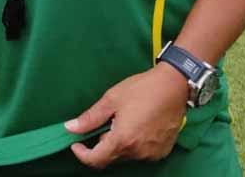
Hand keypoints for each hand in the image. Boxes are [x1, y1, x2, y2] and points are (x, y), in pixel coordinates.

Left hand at [65, 63, 189, 169]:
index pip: (95, 160)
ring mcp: (151, 153)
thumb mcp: (112, 99)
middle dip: (103, 143)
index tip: (76, 144)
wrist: (175, 85)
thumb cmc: (143, 89)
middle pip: (111, 157)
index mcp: (122, 140)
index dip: (82, 154)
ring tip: (127, 120)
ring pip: (127, 155)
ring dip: (121, 143)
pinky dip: (136, 144)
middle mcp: (137, 152)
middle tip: (108, 121)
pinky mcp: (163, 150)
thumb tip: (70, 128)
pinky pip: (142, 153)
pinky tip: (140, 125)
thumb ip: (90, 118)